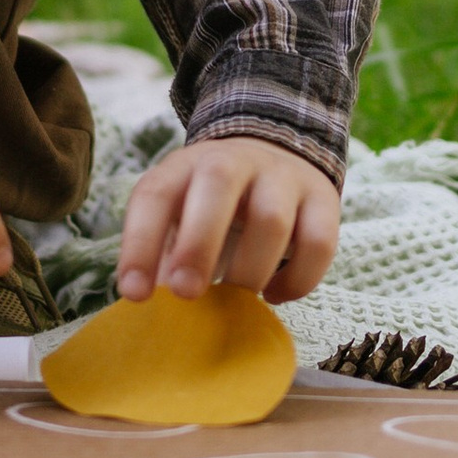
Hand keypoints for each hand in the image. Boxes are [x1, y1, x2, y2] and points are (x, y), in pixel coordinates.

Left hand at [115, 135, 339, 304]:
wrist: (275, 155)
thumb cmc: (212, 202)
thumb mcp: (180, 211)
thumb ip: (164, 252)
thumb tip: (150, 303)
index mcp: (186, 165)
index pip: (155, 194)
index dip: (140, 243)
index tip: (135, 294)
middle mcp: (234, 160)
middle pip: (217, 185)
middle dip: (198, 244)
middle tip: (185, 294)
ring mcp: (282, 177)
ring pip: (272, 219)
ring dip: (250, 270)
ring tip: (236, 301)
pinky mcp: (323, 199)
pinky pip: (318, 243)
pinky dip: (297, 279)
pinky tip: (275, 295)